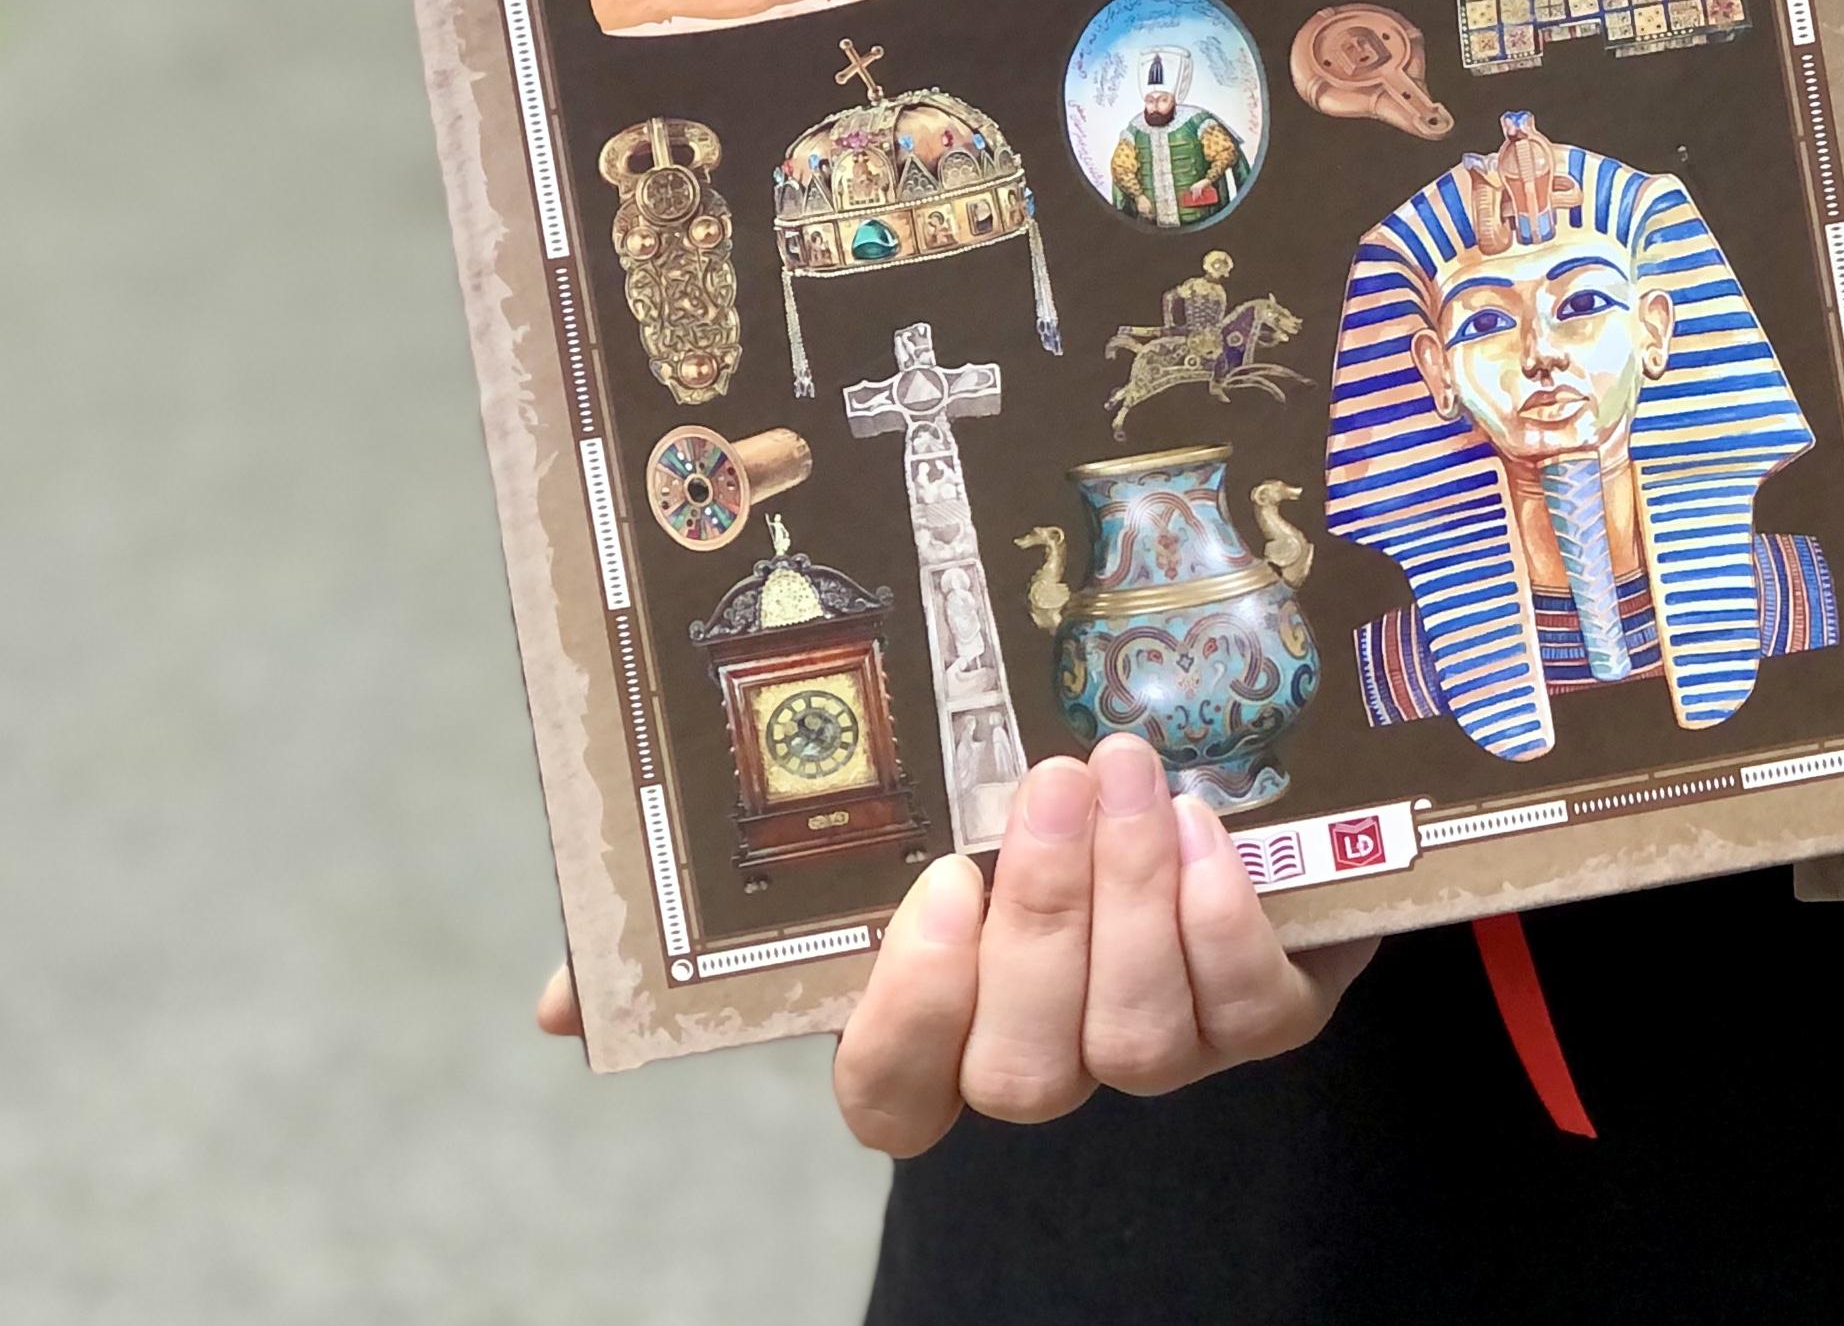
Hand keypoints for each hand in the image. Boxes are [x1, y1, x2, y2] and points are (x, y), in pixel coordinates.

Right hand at [536, 736, 1374, 1152]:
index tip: (932, 887)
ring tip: (1125, 767)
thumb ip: (736, 904)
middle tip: (1051, 783)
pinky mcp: (1258, 1016)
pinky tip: (1206, 827)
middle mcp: (1042, 1056)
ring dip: (1131, 898)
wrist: (1221, 787)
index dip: (910, 1020)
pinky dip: (1224, 923)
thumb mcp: (884, 825)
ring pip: (1132, 1043)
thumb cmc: (1019, 815)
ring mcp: (1156, 1047)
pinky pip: (1246, 1018)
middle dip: (1041, 923)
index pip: (889, 1103)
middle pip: (1023, 1072)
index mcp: (941, 1028)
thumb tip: (557, 1005)